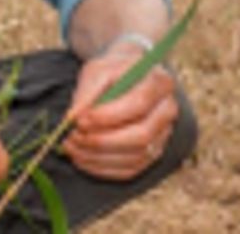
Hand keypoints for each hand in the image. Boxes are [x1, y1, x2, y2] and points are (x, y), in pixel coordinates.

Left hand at [62, 47, 178, 180]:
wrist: (129, 76)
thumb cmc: (114, 71)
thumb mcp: (99, 69)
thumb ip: (88, 92)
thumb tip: (73, 118)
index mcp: (159, 82)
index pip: (139, 104)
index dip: (108, 116)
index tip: (81, 120)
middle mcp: (167, 111)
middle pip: (141, 136)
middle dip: (102, 141)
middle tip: (74, 136)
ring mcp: (163, 135)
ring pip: (134, 157)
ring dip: (98, 157)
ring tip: (72, 146)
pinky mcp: (152, 153)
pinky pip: (129, 169)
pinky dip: (102, 168)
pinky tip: (82, 158)